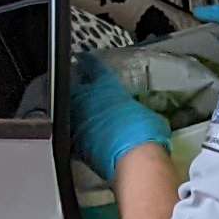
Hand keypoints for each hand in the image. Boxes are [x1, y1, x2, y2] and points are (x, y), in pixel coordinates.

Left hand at [68, 51, 170, 176]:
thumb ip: (136, 111)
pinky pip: (73, 134)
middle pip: (75, 88)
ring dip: (75, 110)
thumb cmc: (145, 133)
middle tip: (81, 86)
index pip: (93, 68)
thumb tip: (140, 117)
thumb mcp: (148, 115)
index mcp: (107, 88)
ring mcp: (80, 124)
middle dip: (77, 87)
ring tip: (83, 113)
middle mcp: (88, 102)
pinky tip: (86, 138)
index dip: (88, 62)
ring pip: (71, 111)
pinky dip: (78, 134)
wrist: (134, 160)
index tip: (83, 59)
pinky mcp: (77, 146)